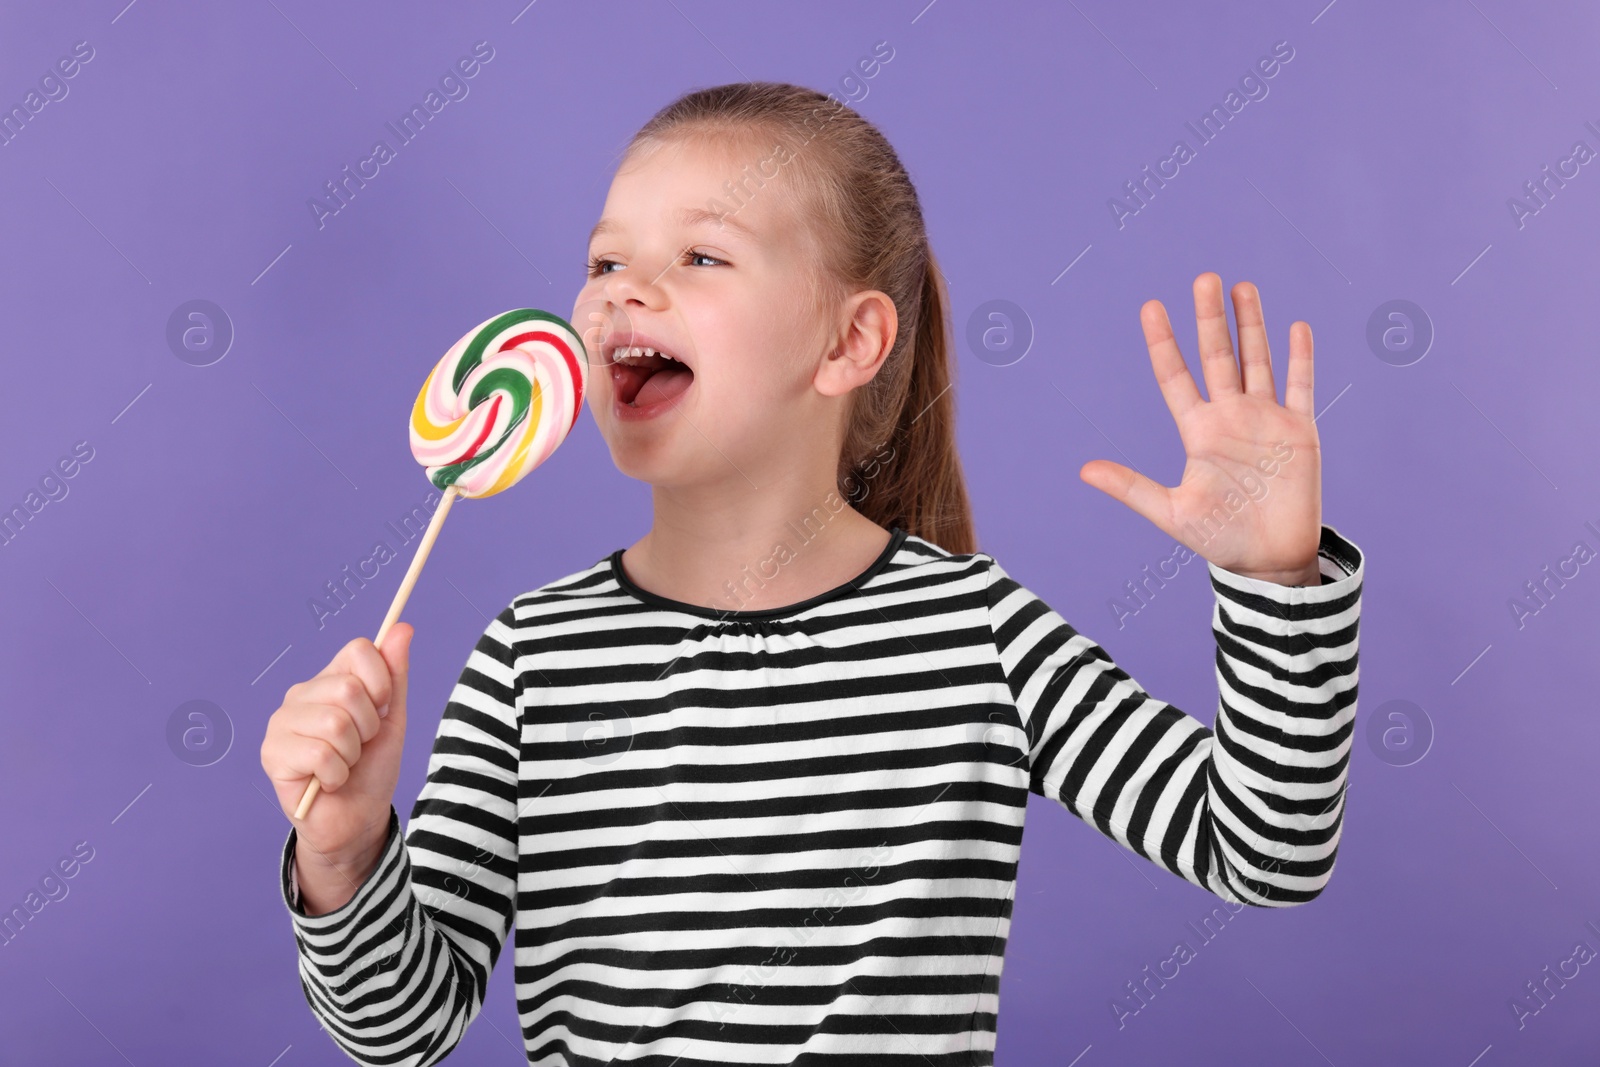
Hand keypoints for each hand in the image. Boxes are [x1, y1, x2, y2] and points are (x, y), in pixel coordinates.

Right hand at [259, 624, 413, 865]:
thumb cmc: (372, 768)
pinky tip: (328, 781)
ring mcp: (282, 723)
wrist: (358, 819)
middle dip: (368, 726)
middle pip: (349, 688)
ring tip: (344, 764)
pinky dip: (336, 774)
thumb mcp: (393, 718)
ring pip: (335, 722)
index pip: (360, 650)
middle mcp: (301, 694)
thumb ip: (394, 674)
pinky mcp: (271, 754)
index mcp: (330, 679)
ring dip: (351, 753)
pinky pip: (319, 754)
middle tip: (359, 746)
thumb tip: (402, 627)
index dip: (382, 683)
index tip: (382, 710)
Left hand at [1079, 272, 1321, 585]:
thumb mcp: (1170, 512)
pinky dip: (1299, 358)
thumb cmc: (1219, 538)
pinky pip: (1300, 387)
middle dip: (1210, 318)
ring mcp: (1265, 420)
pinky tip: (1296, 326)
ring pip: (1256, 361)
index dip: (1163, 343)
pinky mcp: (1299, 431)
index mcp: (1198, 432)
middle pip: (1217, 357)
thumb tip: (1084, 470)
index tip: (1151, 308)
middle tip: (1204, 279)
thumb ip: (1131, 487)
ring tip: (1242, 287)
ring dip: (1251, 325)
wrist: (1269, 561)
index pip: (1175, 377)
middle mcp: (1230, 418)